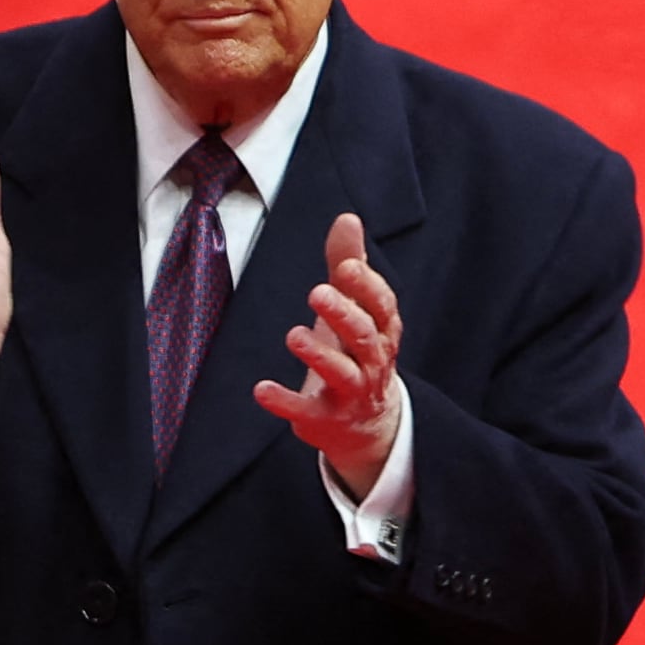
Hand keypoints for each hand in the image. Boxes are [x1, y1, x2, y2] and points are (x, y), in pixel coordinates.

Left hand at [252, 212, 402, 495]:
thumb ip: (350, 264)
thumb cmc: (357, 353)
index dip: (367, 287)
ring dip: (319, 355)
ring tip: (293, 335)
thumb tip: (348, 218)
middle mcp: (373, 363)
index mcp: (382, 331)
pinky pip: (307, 412)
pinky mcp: (326, 420)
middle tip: (317, 293)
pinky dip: (284, 402)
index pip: (383, 306)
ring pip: (343, 374)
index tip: (346, 268)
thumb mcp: (356, 309)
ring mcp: (351, 394)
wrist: (367, 426)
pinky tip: (261, 389)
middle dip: (343, 314)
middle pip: (365, 337)